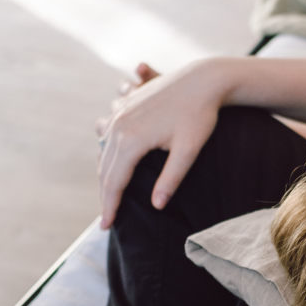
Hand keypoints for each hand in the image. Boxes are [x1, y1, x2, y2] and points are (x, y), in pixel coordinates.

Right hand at [96, 59, 227, 227]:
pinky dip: (106, 155)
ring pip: (103, 152)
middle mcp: (119, 125)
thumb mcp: (189, 150)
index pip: (115, 181)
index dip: (110, 206)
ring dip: (104, 176)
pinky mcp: (123, 105)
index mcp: (132, 139)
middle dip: (105, 196)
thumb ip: (172, 178)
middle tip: (107, 220)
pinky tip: (112, 167)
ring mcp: (118, 113)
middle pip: (105, 169)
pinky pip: (106, 135)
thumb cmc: (200, 115)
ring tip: (110, 199)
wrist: (202, 79)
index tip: (108, 227)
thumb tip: (156, 206)